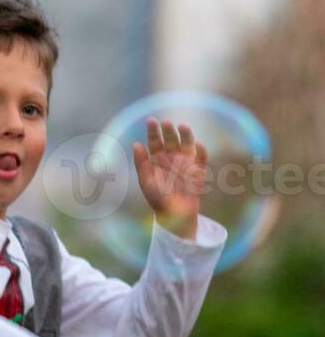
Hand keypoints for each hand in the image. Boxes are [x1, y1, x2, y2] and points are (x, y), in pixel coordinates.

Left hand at [132, 118, 207, 239]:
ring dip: (185, 134)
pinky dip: (201, 150)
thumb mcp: (146, 182)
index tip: (151, 121)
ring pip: (186, 143)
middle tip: (166, 122)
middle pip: (170, 138)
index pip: (155, 141)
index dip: (153, 131)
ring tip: (182, 126)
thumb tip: (136, 144)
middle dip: (168, 130)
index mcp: (157, 158)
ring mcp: (186, 161)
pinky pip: (201, 157)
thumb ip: (141, 164)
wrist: (174, 215)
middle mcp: (172, 156)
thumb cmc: (157, 198)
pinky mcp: (198, 169)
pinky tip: (198, 144)